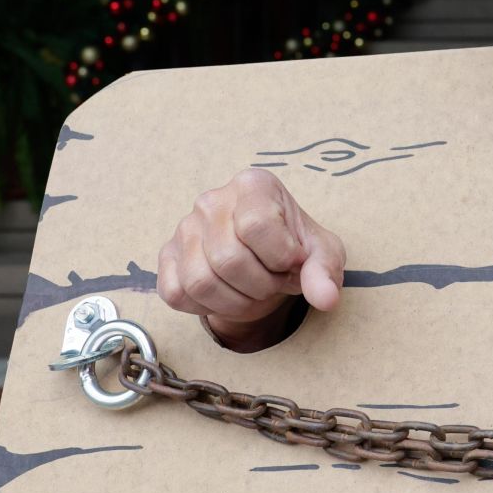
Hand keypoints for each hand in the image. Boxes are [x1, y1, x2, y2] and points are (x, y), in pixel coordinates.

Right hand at [156, 168, 346, 350]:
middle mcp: (212, 201)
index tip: (294, 260)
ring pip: (200, 282)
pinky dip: (207, 306)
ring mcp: (184, 229)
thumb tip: (325, 298)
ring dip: (236, 300)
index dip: (281, 256)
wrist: (267, 258)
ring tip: (254, 289)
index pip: (257, 225)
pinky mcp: (167, 257)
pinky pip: (177, 294)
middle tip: (274, 281)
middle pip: (229, 260)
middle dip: (261, 285)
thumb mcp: (321, 253)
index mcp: (253, 186)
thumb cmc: (294, 247)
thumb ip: (324, 271)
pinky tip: (228, 294)